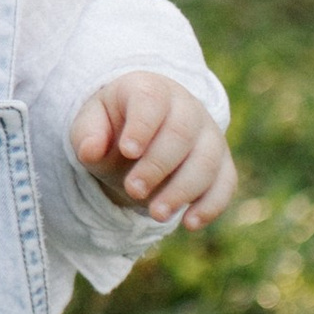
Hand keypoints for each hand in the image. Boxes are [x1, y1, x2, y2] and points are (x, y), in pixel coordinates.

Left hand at [70, 74, 235, 230]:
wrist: (139, 136)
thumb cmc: (112, 128)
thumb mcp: (91, 125)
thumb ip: (87, 134)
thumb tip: (89, 150)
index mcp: (150, 90)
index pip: (152, 101)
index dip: (142, 125)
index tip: (128, 151)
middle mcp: (186, 107)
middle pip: (182, 132)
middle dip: (158, 165)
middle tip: (132, 190)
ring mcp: (208, 134)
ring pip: (208, 159)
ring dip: (183, 190)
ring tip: (157, 214)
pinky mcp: (222, 162)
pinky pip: (226, 182)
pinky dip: (211, 204)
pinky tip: (189, 223)